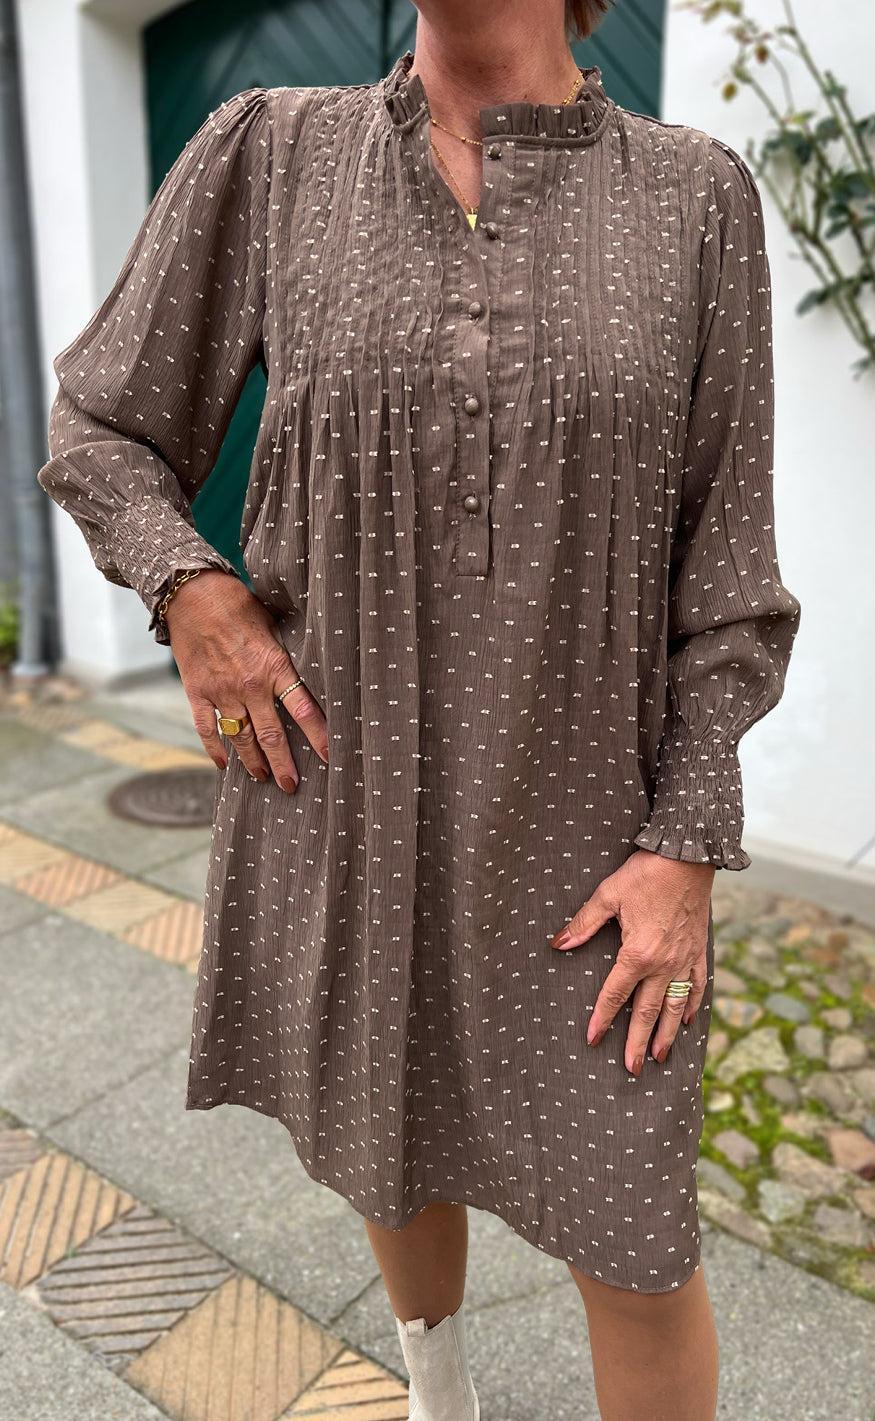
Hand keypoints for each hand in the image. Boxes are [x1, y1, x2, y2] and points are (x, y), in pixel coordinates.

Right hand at [164, 570, 327, 788]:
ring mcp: (222, 691)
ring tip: (262, 777)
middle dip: (283, 764)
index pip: (304, 710)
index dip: (319, 736)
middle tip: (291, 786)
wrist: (193, 594)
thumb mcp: (274, 625)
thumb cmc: (239, 604)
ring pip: (241, 738)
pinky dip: (215, 749)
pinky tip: (223, 765)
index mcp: (274, 667)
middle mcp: (249, 685)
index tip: (332, 758)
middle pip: (271, 736)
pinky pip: (207, 729)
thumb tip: (313, 667)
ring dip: (252, 762)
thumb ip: (287, 654)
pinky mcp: (197, 692)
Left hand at [549, 850, 713, 1074]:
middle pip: (647, 1011)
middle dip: (637, 1042)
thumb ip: (583, 923)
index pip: (615, 994)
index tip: (592, 1040)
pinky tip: (687, 1022)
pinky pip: (696, 986)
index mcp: (638, 953)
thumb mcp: (607, 895)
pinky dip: (691, 1006)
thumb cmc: (645, 874)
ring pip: (674, 1006)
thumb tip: (558, 944)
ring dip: (665, 1034)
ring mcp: (684, 960)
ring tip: (659, 1058)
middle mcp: (664, 964)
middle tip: (631, 1069)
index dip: (601, 1018)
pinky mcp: (699, 951)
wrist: (688, 856)